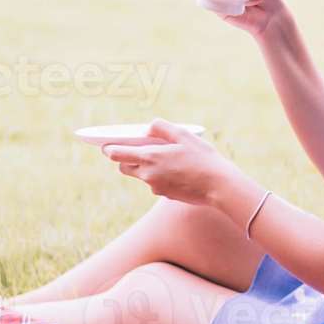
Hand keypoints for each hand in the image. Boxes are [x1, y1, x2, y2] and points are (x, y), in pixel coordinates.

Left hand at [101, 119, 244, 206]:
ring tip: (164, 157)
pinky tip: (177, 170)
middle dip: (125, 158)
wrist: (218, 186)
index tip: (105, 145)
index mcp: (150, 158)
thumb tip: (147, 129)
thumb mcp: (184, 135)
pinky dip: (160, 176)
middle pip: (125, 167)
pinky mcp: (165, 195)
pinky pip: (156, 183)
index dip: (108, 149)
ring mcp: (155, 187)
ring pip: (141, 175)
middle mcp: (148, 175)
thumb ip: (162, 128)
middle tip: (133, 149)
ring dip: (146, 166)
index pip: (117, 154)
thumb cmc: (203, 158)